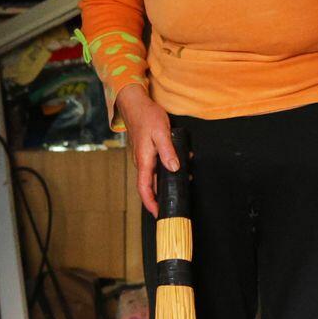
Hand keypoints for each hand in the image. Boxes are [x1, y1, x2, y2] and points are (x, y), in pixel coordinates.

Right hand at [117, 87, 178, 217]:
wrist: (135, 104)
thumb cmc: (147, 116)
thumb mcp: (161, 132)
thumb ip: (168, 151)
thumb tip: (174, 168)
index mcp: (144, 160)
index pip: (144, 188)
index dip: (151, 203)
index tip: (158, 214)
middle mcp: (142, 162)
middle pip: (149, 186)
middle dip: (160, 197)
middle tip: (174, 204)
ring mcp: (144, 158)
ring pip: (153, 177)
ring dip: (165, 183)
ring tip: (182, 183)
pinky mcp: (147, 153)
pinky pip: (155, 167)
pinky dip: (166, 171)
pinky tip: (179, 165)